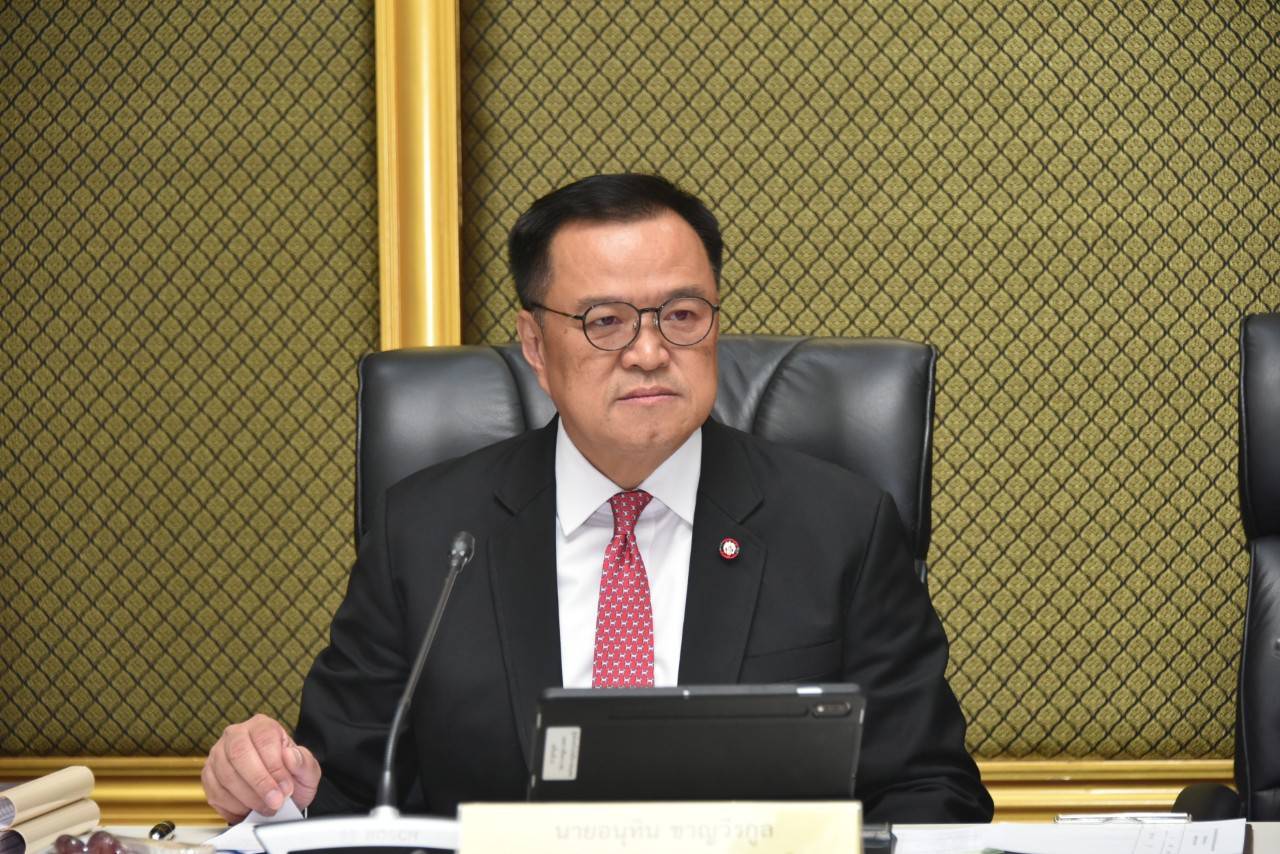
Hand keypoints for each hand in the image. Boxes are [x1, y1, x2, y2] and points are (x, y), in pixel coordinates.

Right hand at [202, 713, 321, 822]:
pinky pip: (215, 792)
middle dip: (259, 783)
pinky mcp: (208, 775)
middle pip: (239, 754)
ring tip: (266, 808)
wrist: (277, 793)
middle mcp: (236, 735)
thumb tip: (290, 756)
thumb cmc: (291, 777)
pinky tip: (249, 809)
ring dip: (248, 798)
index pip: (264, 740)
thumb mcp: (307, 770)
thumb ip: (303, 762)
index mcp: (262, 726)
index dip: (275, 767)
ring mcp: (218, 754)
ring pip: (226, 775)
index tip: (286, 788)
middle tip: (274, 802)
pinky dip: (233, 806)